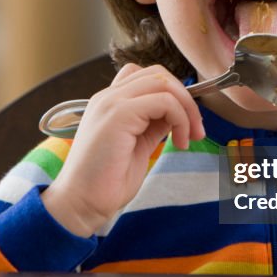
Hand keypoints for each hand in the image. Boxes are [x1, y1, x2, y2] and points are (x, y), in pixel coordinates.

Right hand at [41, 63, 205, 237]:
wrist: (81, 203)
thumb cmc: (106, 182)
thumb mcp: (138, 146)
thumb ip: (154, 125)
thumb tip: (178, 115)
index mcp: (110, 103)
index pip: (147, 76)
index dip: (172, 93)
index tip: (185, 123)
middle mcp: (108, 97)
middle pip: (158, 74)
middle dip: (186, 98)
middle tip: (196, 130)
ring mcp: (112, 102)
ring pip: (163, 83)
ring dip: (187, 109)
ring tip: (189, 138)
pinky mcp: (119, 114)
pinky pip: (164, 101)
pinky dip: (181, 119)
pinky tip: (179, 142)